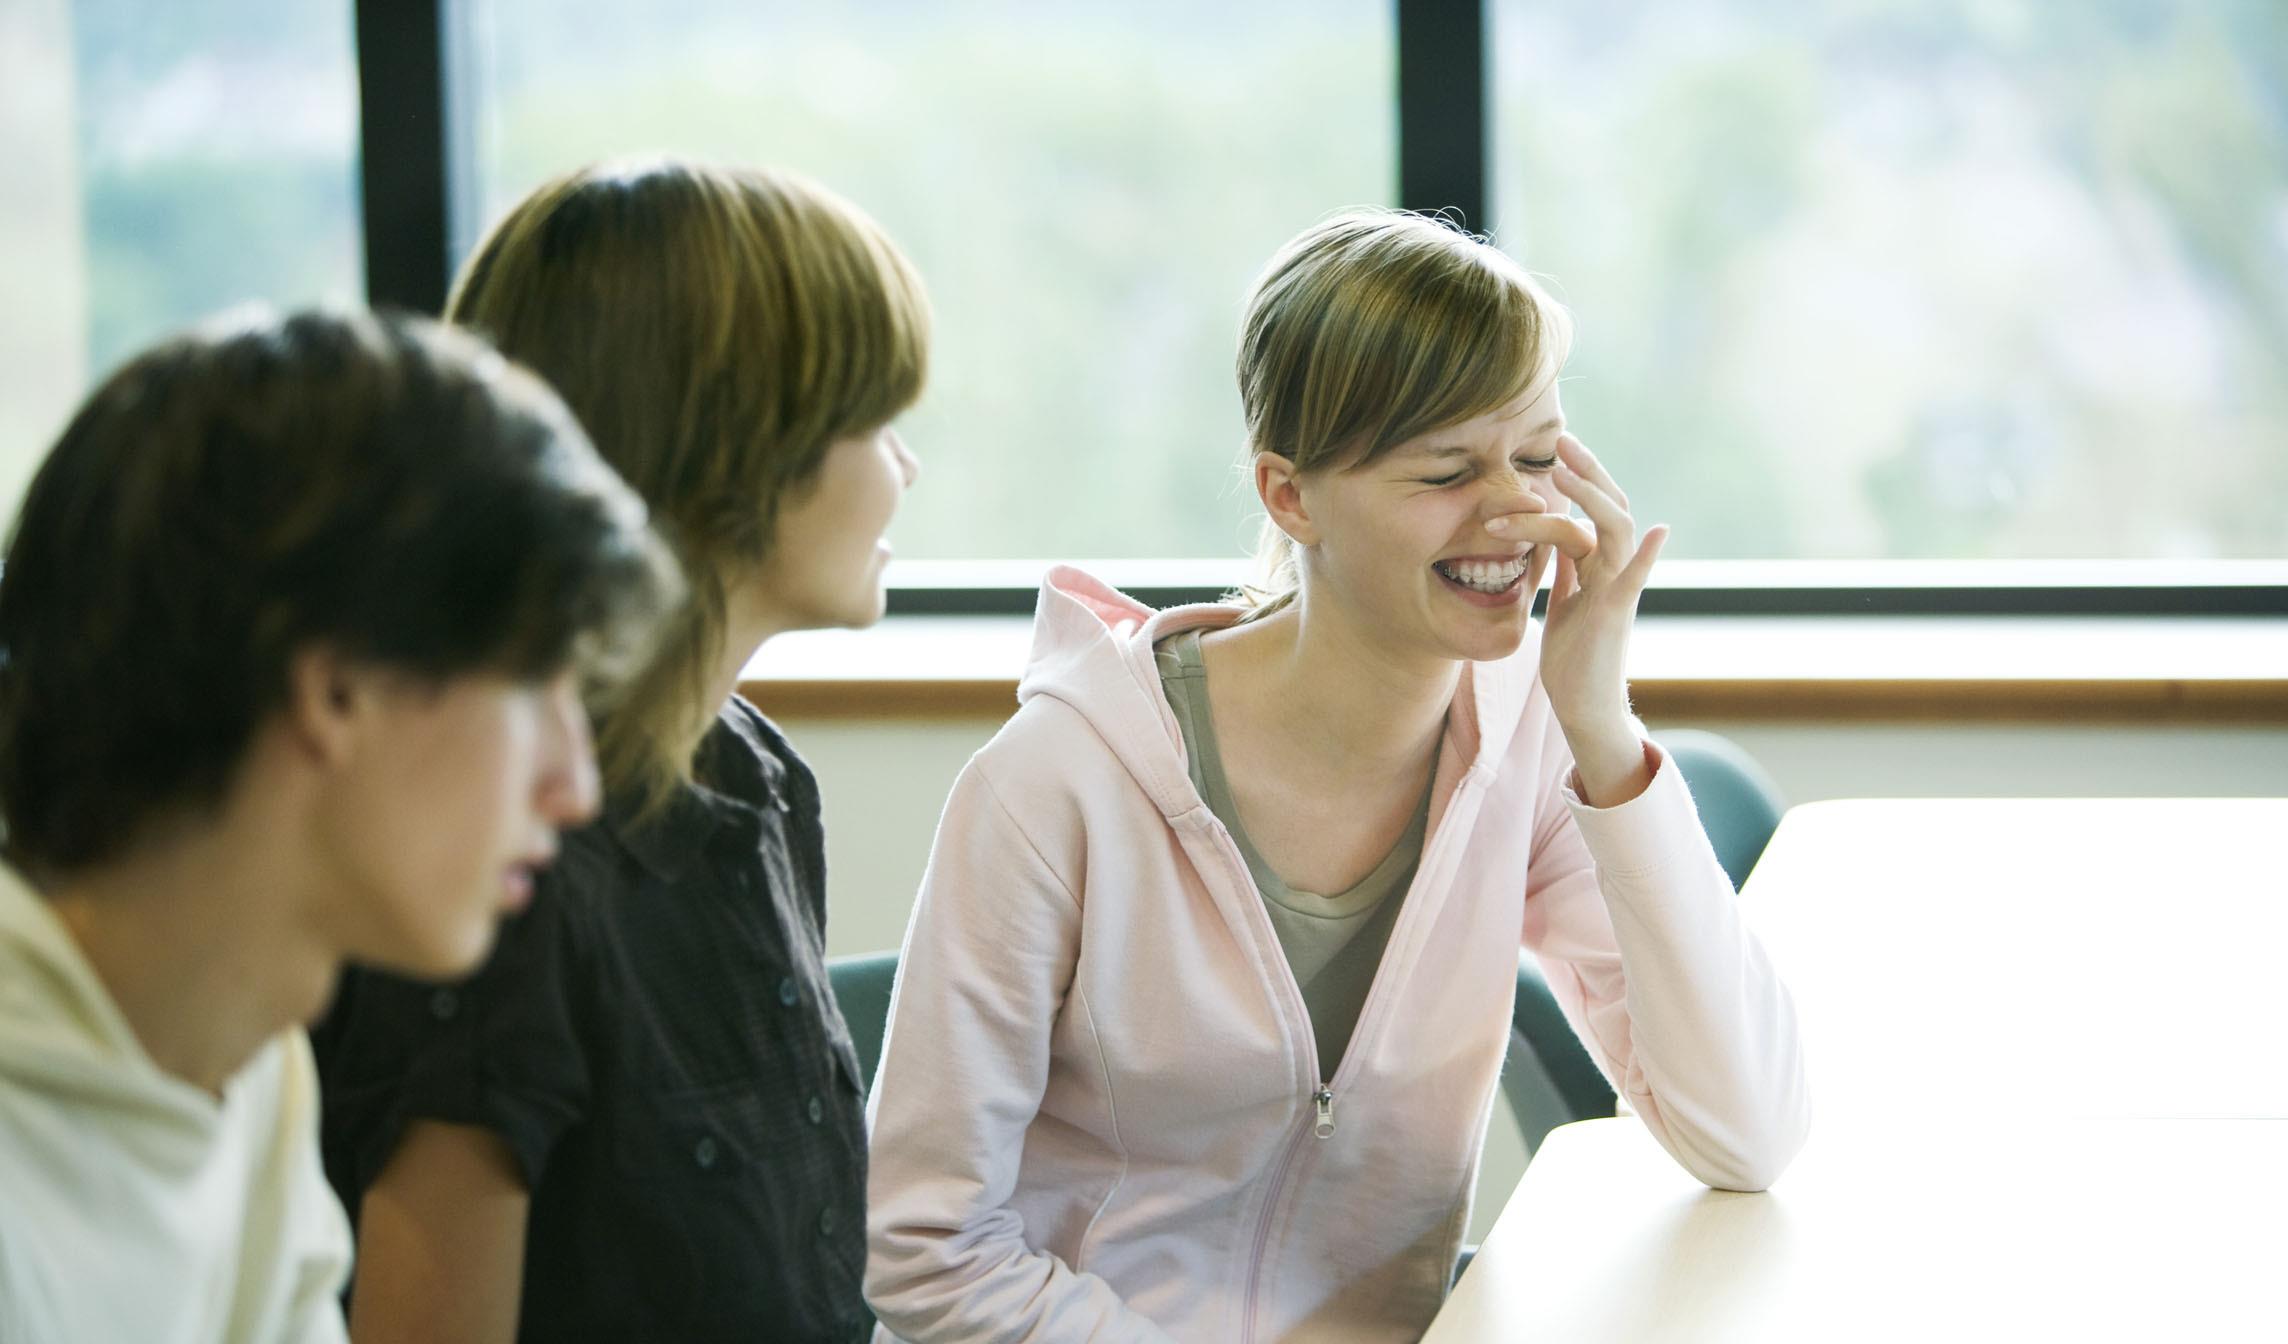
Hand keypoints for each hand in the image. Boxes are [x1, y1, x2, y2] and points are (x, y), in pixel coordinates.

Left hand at [1488, 434, 1665, 800]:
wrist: (1583, 705)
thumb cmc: (1573, 659)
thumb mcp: (1563, 602)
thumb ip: (1566, 570)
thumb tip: (1556, 541)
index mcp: (1597, 566)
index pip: (1591, 510)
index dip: (1576, 480)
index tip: (1551, 454)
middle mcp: (1613, 570)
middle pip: (1610, 506)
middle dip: (1588, 471)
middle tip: (1561, 439)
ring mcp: (1617, 588)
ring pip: (1615, 529)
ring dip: (1592, 496)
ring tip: (1564, 472)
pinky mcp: (1616, 612)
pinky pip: (1636, 579)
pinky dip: (1648, 555)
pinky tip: (1661, 531)